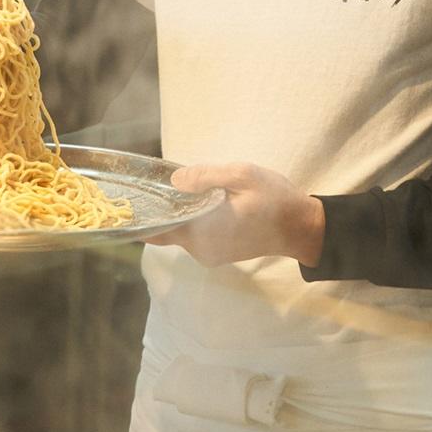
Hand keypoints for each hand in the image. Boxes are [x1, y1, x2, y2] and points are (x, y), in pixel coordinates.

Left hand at [148, 163, 325, 267]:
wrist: (301, 227)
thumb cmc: (275, 199)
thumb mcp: (243, 176)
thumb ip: (207, 177)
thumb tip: (175, 180)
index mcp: (204, 231)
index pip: (159, 227)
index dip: (143, 214)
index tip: (129, 200)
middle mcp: (201, 249)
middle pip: (168, 228)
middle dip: (163, 208)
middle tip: (157, 183)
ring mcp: (209, 255)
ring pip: (181, 231)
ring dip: (181, 212)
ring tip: (187, 187)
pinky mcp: (218, 255)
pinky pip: (195, 236)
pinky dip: (194, 219)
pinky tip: (203, 201)